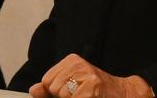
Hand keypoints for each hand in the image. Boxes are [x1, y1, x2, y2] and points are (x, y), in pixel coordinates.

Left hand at [28, 54, 153, 97]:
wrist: (123, 93)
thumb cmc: (97, 91)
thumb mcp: (72, 86)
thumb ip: (50, 89)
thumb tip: (33, 89)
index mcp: (72, 61)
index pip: (46, 80)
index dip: (56, 92)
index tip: (71, 91)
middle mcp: (79, 64)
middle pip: (52, 88)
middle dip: (63, 97)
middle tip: (80, 95)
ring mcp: (87, 75)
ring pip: (61, 95)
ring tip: (85, 97)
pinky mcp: (93, 87)